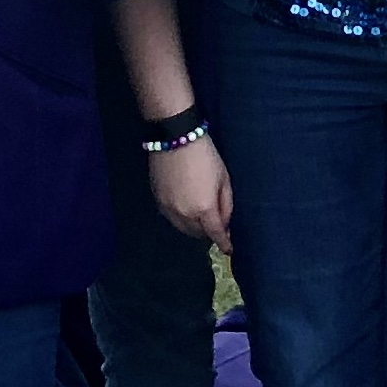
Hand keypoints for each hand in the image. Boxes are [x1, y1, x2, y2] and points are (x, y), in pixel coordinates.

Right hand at [150, 136, 233, 252]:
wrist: (174, 137)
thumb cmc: (205, 155)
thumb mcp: (224, 178)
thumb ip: (226, 204)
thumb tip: (225, 222)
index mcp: (204, 208)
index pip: (215, 234)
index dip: (224, 243)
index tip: (229, 249)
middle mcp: (184, 214)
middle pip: (198, 234)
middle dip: (208, 233)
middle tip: (216, 225)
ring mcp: (168, 208)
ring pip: (183, 228)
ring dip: (194, 228)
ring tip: (201, 219)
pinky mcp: (157, 200)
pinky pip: (171, 218)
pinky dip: (181, 219)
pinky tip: (186, 209)